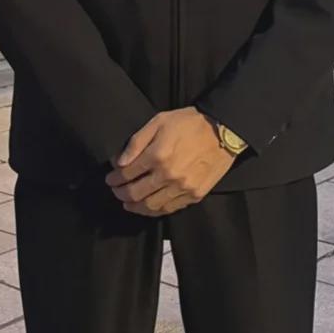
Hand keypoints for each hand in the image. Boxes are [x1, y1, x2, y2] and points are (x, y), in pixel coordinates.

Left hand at [105, 106, 235, 215]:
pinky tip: (148, 206)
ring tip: (128, 203)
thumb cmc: (189, 122)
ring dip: (135, 206)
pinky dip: (154, 210)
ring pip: (151, 206)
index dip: (114, 178)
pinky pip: (170, 209)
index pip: (127, 174)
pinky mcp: (195, 195)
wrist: (223, 131)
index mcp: (157, 155)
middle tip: (115, 191)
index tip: (110, 178)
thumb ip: (137, 142)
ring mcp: (182, 188)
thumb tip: (118, 162)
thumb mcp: (159, 121)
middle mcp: (168, 175)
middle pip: (135, 193)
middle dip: (120, 193)